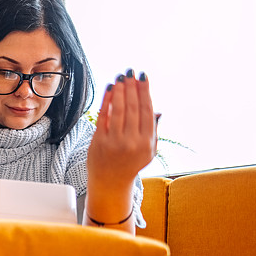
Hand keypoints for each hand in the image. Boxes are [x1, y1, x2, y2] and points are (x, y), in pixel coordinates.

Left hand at [87, 70, 157, 191]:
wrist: (111, 183)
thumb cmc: (130, 164)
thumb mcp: (148, 151)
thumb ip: (152, 130)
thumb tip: (157, 110)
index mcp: (147, 142)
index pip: (147, 111)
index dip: (145, 91)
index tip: (143, 77)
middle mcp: (132, 142)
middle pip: (133, 108)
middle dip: (132, 87)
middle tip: (130, 72)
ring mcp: (114, 142)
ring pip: (119, 110)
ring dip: (120, 91)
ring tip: (121, 78)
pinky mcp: (99, 142)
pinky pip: (103, 116)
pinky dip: (107, 101)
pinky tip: (109, 89)